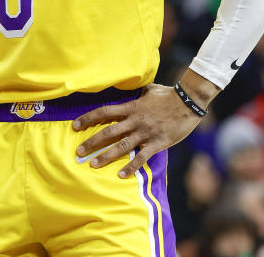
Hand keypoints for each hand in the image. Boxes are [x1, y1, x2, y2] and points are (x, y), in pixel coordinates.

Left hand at [73, 73, 218, 177]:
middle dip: (92, 142)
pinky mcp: (157, 143)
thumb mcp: (149, 89)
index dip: (88, 118)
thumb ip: (137, 92)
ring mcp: (145, 133)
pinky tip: (121, 175)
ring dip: (106, 156)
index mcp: (132, 107)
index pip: (105, 112)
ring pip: (121, 146)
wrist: (189, 102)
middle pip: (108, 132)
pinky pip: (142, 157)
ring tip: (93, 164)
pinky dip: (131, 166)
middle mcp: (135, 121)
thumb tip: (129, 88)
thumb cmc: (169, 94)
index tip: (75, 125)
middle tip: (78, 152)